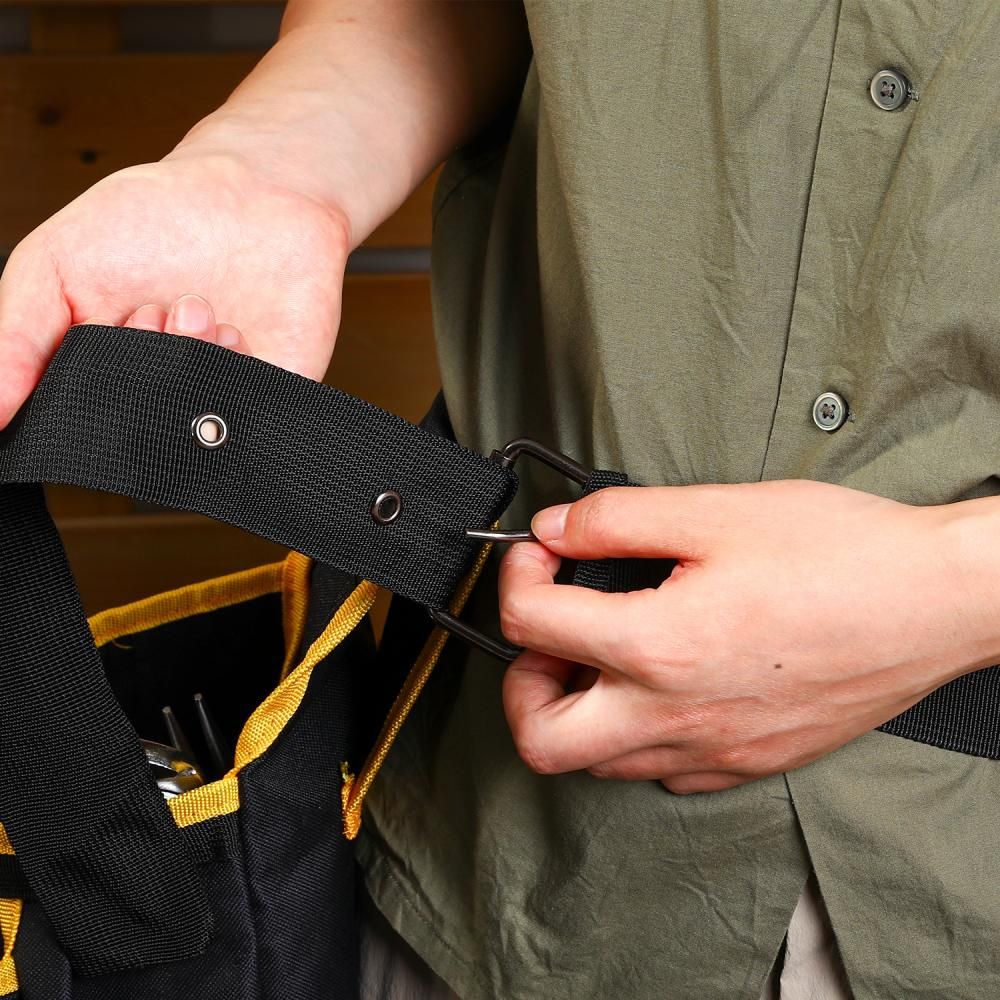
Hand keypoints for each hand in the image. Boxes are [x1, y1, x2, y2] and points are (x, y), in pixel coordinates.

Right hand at [0, 152, 349, 426]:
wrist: (253, 191)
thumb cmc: (153, 219)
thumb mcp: (57, 263)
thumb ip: (17, 336)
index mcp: (101, 372)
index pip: (73, 425)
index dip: (74, 395)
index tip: (87, 340)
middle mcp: (160, 392)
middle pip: (135, 430)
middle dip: (137, 365)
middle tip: (145, 311)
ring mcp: (218, 396)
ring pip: (190, 425)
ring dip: (185, 363)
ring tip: (191, 306)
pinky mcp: (273, 393)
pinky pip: (250, 419)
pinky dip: (234, 374)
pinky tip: (233, 328)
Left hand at [499, 480, 995, 793]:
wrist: (938, 600)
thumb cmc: (844, 555)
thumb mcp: (716, 511)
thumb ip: (617, 519)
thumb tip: (557, 529)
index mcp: (660, 647)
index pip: (530, 625)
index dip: (517, 575)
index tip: (540, 555)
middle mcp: (678, 715)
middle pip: (541, 740)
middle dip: (522, 681)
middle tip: (547, 633)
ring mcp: (715, 751)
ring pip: (599, 764)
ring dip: (578, 709)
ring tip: (604, 651)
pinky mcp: (749, 763)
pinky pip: (663, 772)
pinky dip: (637, 734)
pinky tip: (661, 683)